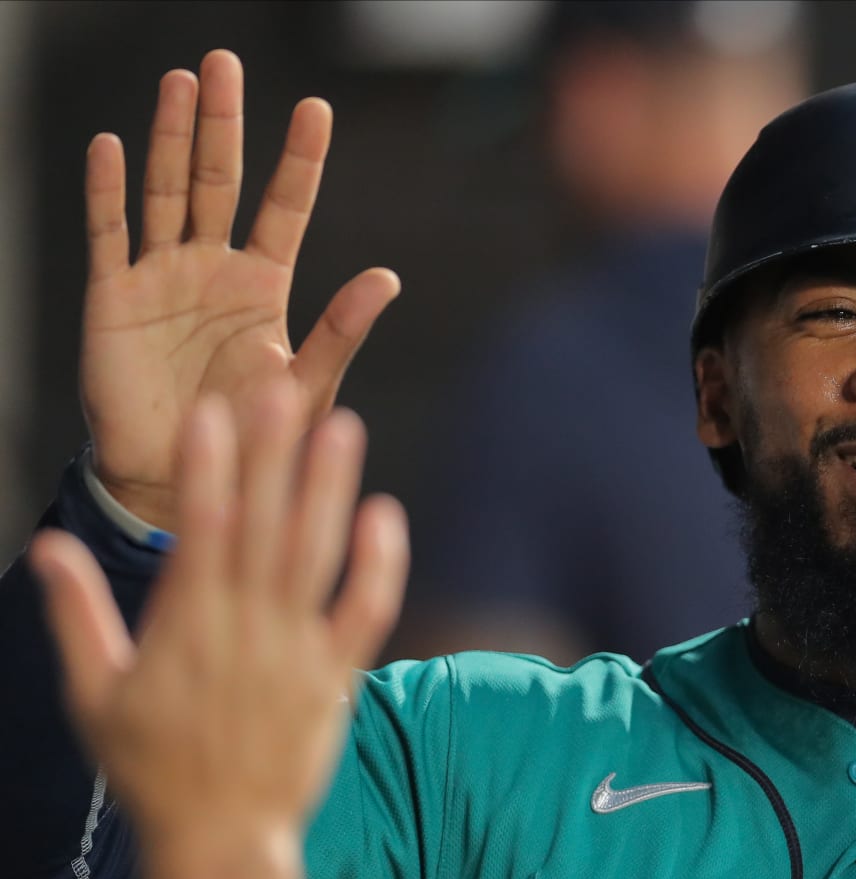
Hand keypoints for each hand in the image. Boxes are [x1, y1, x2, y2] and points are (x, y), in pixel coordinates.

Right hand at [30, 381, 407, 863]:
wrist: (221, 835)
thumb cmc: (151, 767)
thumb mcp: (94, 694)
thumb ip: (76, 615)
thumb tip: (48, 546)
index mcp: (186, 624)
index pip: (199, 530)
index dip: (209, 469)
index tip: (214, 414)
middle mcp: (247, 628)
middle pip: (262, 526)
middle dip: (272, 456)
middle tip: (282, 389)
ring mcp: (297, 650)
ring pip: (317, 555)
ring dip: (330, 491)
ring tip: (343, 428)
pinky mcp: (336, 676)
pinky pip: (365, 612)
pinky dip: (379, 566)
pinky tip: (385, 516)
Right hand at [81, 50, 399, 529]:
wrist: (183, 478)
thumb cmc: (252, 434)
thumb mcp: (305, 383)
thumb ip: (341, 329)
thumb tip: (388, 277)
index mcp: (264, 285)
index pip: (285, 207)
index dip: (299, 159)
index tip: (316, 109)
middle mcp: (212, 268)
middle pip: (219, 181)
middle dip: (222, 123)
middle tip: (223, 62)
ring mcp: (162, 277)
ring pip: (166, 191)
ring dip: (169, 137)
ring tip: (179, 83)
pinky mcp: (114, 297)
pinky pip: (109, 233)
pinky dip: (107, 190)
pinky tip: (110, 145)